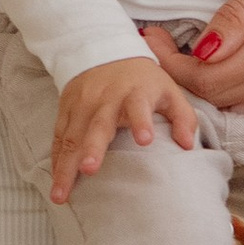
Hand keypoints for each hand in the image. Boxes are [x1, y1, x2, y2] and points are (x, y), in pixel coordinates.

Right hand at [50, 53, 201, 198]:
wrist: (105, 50)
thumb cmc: (142, 80)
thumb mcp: (168, 90)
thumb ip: (182, 117)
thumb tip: (187, 145)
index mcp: (135, 92)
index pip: (139, 105)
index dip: (141, 121)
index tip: (145, 140)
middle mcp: (106, 98)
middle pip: (99, 124)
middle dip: (93, 147)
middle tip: (90, 169)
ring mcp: (82, 103)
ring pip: (72, 135)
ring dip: (66, 165)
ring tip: (61, 193)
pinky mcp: (66, 108)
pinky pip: (59, 136)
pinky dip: (56, 159)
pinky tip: (56, 181)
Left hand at [152, 0, 243, 110]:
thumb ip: (236, 17)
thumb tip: (202, 52)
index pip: (209, 79)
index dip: (172, 66)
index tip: (149, 39)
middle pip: (221, 97)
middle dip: (181, 77)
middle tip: (157, 45)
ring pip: (241, 100)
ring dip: (205, 84)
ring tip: (178, 54)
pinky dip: (231, 86)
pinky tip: (216, 63)